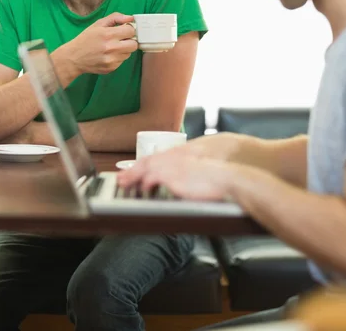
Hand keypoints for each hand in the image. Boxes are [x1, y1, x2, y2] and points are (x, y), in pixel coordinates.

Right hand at [68, 12, 137, 74]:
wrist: (73, 58)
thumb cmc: (86, 39)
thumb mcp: (98, 24)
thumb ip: (115, 18)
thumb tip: (130, 18)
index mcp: (108, 34)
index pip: (131, 31)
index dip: (129, 29)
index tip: (124, 30)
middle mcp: (111, 48)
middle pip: (134, 45)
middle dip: (130, 40)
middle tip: (122, 39)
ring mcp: (112, 60)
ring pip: (129, 53)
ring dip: (124, 49)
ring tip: (112, 47)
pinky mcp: (112, 68)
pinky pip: (122, 61)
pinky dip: (118, 57)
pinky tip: (108, 54)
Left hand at [117, 151, 237, 200]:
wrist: (225, 178)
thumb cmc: (215, 179)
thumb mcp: (197, 173)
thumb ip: (185, 174)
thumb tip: (179, 182)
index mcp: (179, 156)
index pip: (154, 158)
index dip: (141, 165)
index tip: (131, 171)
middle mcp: (173, 159)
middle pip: (146, 162)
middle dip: (132, 171)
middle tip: (121, 179)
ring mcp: (172, 167)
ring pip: (145, 169)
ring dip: (133, 177)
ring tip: (124, 185)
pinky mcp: (172, 177)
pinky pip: (152, 178)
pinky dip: (144, 183)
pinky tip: (141, 189)